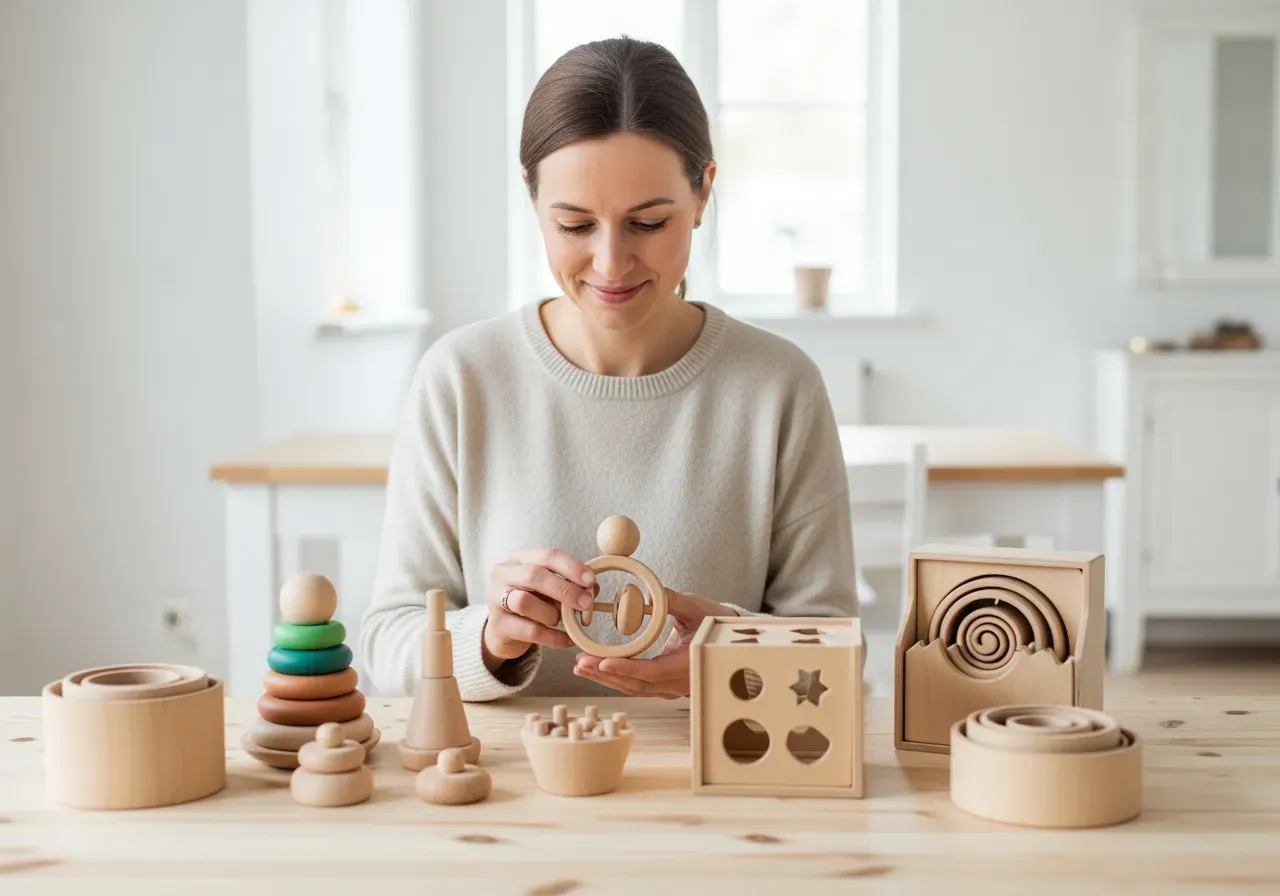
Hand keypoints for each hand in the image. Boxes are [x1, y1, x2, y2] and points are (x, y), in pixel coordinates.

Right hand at [482, 548, 596, 672]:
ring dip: (552, 613)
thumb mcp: (550, 589)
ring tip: (562, 622)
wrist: (504, 630)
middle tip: (586, 603)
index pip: (547, 556)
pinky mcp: (498, 625)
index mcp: (519, 558)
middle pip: (534, 575)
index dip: (571, 567)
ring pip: (526, 602)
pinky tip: (567, 640)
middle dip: (565, 590)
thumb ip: (570, 584)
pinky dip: (553, 637)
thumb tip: (593, 588)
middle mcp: (503, 574)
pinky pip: (529, 630)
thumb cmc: (532, 602)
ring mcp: (496, 599)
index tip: (590, 580)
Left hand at [572, 588, 733, 697]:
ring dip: (607, 678)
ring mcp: (671, 687)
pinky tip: (599, 669)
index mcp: (685, 665)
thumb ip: (671, 600)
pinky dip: (617, 678)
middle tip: (580, 662)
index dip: (625, 668)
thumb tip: (646, 592)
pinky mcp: (666, 685)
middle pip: (635, 684)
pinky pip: (638, 685)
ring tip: (581, 666)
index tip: (602, 661)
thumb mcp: (696, 607)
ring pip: (634, 688)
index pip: (649, 671)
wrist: (734, 640)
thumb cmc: (717, 623)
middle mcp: (676, 682)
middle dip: (605, 674)